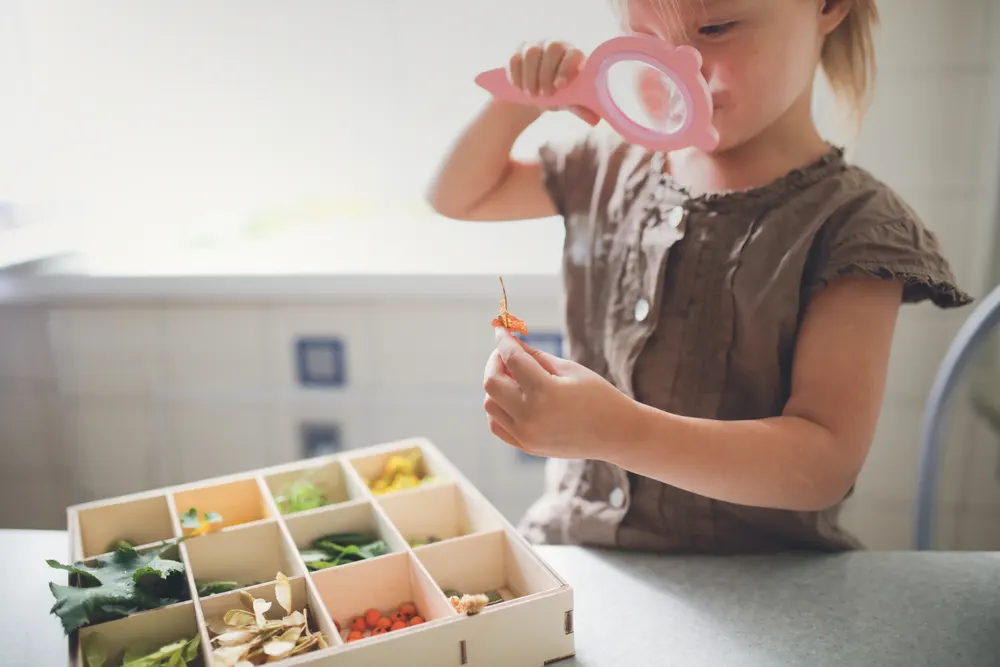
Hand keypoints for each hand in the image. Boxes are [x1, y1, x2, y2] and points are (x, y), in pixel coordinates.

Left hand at [482, 329, 637, 458]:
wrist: (617, 434)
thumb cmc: (599, 396)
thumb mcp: (570, 369)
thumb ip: (536, 356)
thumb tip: (511, 343)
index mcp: (545, 392)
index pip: (512, 359)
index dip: (504, 341)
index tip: (501, 330)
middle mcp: (530, 416)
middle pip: (491, 382)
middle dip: (496, 363)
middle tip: (508, 354)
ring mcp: (526, 434)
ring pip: (490, 404)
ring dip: (497, 386)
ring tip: (516, 378)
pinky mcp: (526, 446)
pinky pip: (497, 424)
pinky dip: (499, 408)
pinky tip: (515, 398)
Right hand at [506, 41, 600, 125]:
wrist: (533, 96)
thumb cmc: (557, 95)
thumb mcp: (568, 102)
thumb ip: (580, 108)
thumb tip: (595, 120)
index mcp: (572, 55)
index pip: (573, 53)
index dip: (567, 68)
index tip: (560, 86)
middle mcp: (555, 46)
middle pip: (552, 48)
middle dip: (547, 73)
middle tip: (545, 94)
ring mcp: (535, 46)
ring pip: (532, 52)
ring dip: (530, 76)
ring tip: (531, 95)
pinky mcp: (517, 52)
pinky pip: (514, 59)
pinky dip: (516, 75)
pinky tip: (519, 88)